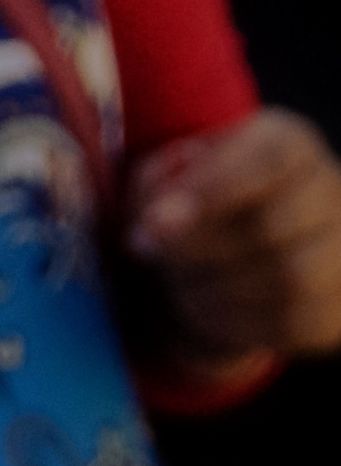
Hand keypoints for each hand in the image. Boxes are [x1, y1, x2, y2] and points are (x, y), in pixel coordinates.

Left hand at [125, 109, 340, 368]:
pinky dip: (237, 323)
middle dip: (197, 249)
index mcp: (287, 142)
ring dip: (215, 288)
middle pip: (274, 227)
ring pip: (291, 281)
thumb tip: (162, 221)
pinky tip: (203, 308)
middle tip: (144, 251)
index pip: (268, 161)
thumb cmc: (187, 197)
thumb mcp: (163, 173)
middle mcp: (329, 191)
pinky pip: (296, 323)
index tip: (153, 224)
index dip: (212, 192)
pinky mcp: (340, 308)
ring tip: (174, 281)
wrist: (221, 249)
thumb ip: (160, 185)